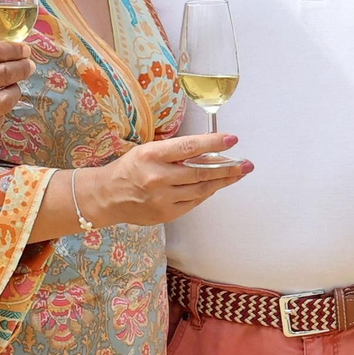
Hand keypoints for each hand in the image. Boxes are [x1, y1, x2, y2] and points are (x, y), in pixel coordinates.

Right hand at [80, 133, 251, 226]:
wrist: (107, 196)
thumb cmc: (130, 168)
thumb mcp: (148, 150)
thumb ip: (175, 151)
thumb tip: (208, 150)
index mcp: (152, 155)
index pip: (188, 147)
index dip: (213, 143)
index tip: (232, 140)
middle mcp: (157, 177)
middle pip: (201, 172)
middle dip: (228, 167)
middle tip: (246, 163)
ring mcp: (162, 199)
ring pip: (201, 189)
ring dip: (222, 181)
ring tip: (238, 173)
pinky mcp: (166, 214)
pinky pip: (194, 202)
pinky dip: (206, 192)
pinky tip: (216, 185)